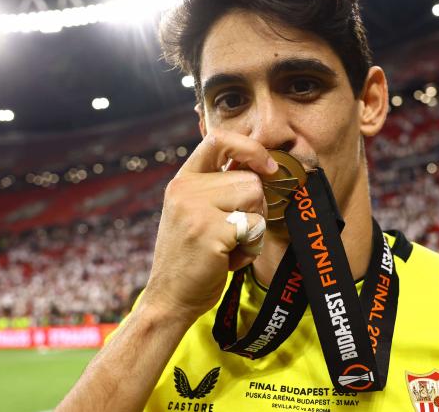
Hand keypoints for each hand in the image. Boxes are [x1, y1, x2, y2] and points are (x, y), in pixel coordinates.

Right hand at [142, 129, 278, 321]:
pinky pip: (255, 227)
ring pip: (257, 199)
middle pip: (250, 180)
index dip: (250, 148)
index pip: (219, 140)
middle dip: (256, 209)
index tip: (268, 167)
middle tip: (235, 233)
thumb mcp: (196, 213)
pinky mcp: (209, 231)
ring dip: (254, 227)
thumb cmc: (193, 258)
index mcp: (183, 181)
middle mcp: (185, 189)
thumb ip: (219, 188)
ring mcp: (195, 209)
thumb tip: (262, 168)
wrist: (170, 298)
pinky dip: (250, 247)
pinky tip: (228, 259)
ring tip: (229, 245)